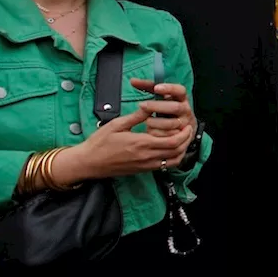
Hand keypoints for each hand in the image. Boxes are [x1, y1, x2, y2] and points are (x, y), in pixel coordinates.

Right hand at [53, 109, 194, 184]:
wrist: (89, 162)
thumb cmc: (100, 142)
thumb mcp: (117, 125)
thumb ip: (136, 117)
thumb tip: (150, 106)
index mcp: (142, 143)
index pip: (172, 141)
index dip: (184, 134)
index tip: (186, 125)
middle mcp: (147, 156)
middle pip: (177, 151)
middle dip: (186, 141)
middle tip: (188, 130)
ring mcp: (146, 165)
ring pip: (173, 161)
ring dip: (181, 151)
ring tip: (182, 139)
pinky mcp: (143, 170)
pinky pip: (164, 166)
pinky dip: (172, 158)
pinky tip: (171, 149)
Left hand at [130, 79, 196, 137]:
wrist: (184, 125)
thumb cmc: (168, 107)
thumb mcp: (161, 96)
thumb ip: (148, 88)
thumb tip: (132, 81)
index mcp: (181, 98)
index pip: (180, 90)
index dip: (169, 88)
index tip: (156, 88)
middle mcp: (185, 110)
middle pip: (175, 107)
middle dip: (158, 106)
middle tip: (142, 105)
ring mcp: (185, 123)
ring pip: (172, 123)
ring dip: (157, 122)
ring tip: (146, 121)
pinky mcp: (181, 136)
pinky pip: (170, 136)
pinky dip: (159, 134)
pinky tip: (151, 132)